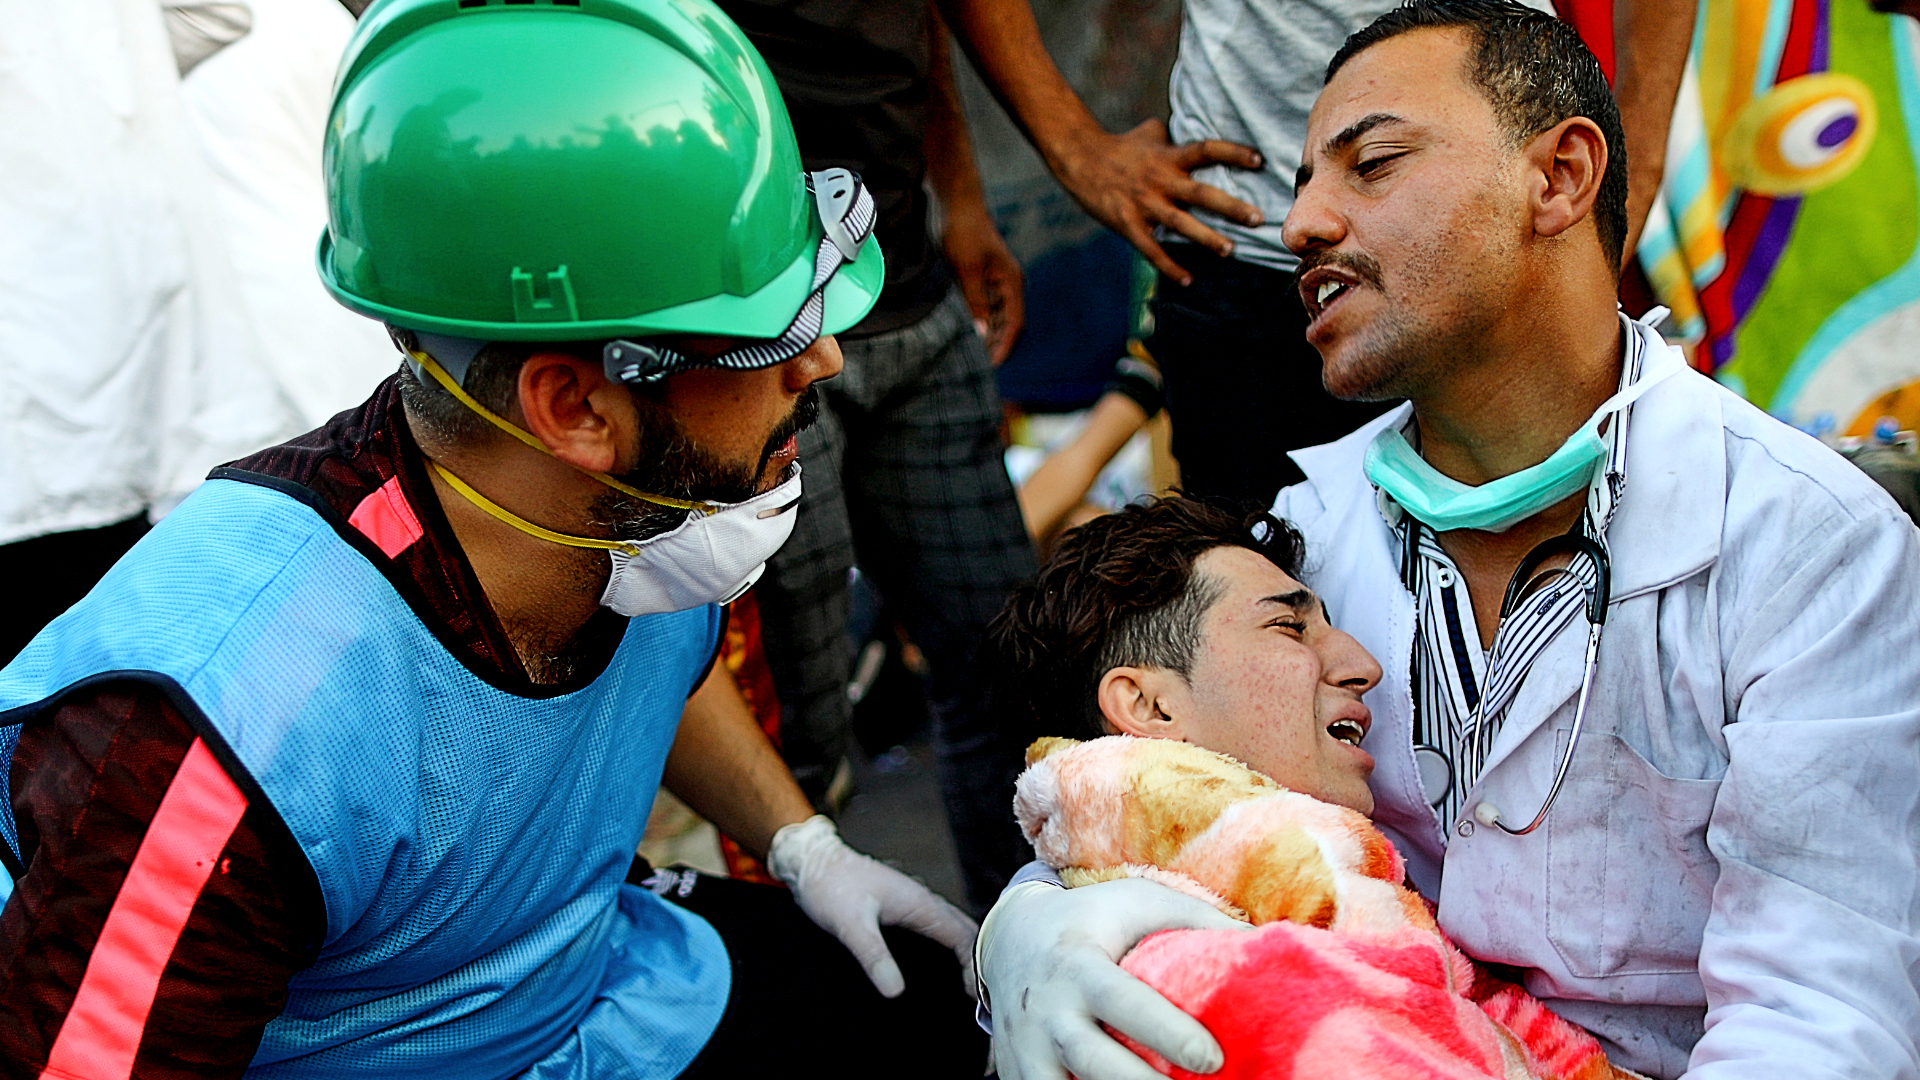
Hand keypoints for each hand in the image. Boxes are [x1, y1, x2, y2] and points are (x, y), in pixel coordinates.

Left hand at [767, 815, 977, 997]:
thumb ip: (873, 956)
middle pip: (966, 932)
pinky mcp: (901, 905)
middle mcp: (923, 901)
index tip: (975, 999)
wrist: (812, 860)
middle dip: (977, 961)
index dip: (975, 968)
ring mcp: (913, 901)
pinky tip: (937, 963)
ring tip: (965, 985)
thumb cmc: (830, 887)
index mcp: (921, 904)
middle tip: (978, 999)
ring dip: (964, 952)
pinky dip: (946, 945)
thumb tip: (895, 992)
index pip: (965, 938)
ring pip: (952, 927)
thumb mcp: (851, 925)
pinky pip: (936, 925)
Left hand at [943, 203, 1025, 363]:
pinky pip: (985, 306)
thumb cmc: (963, 232)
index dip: (1004, 346)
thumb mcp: (967, 269)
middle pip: (1007, 324)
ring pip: (995, 316)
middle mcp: (1008, 284)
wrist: (957, 203)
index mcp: (1012, 282)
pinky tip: (964, 332)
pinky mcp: (983, 277)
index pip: (1014, 324)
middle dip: (995, 345)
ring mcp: (997, 281)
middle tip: (978, 366)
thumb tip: (982, 333)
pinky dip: (978, 320)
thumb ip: (975, 301)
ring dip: (986, 334)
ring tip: (971, 354)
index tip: (990, 365)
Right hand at [981, 877, 1250, 1079]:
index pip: (1122, 1003)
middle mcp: (1047, 1010)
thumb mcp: (1139, 902)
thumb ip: (1198, 920)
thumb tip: (1265, 944)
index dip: (1167, 1033)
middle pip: (1095, 1062)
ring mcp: (1027, 1049)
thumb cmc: (1093, 919)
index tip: (1212, 1058)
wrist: (1010, 938)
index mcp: (1077, 964)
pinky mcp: (1018, 1075)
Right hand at [1052, 118, 1263, 285]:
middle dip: (1230, 207)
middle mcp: (1160, 180)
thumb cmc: (1121, 147)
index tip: (1259, 160)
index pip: (1207, 150)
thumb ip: (1176, 135)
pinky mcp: (1128, 224)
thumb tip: (1194, 126)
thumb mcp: (1151, 133)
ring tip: (1230, 250)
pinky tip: (1188, 279)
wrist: (1080, 159)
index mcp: (1169, 157)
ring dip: (1207, 238)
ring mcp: (1144, 203)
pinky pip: (1151, 249)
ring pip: (1180, 224)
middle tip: (1257, 218)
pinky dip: (1169, 265)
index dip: (1233, 153)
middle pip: (1200, 193)